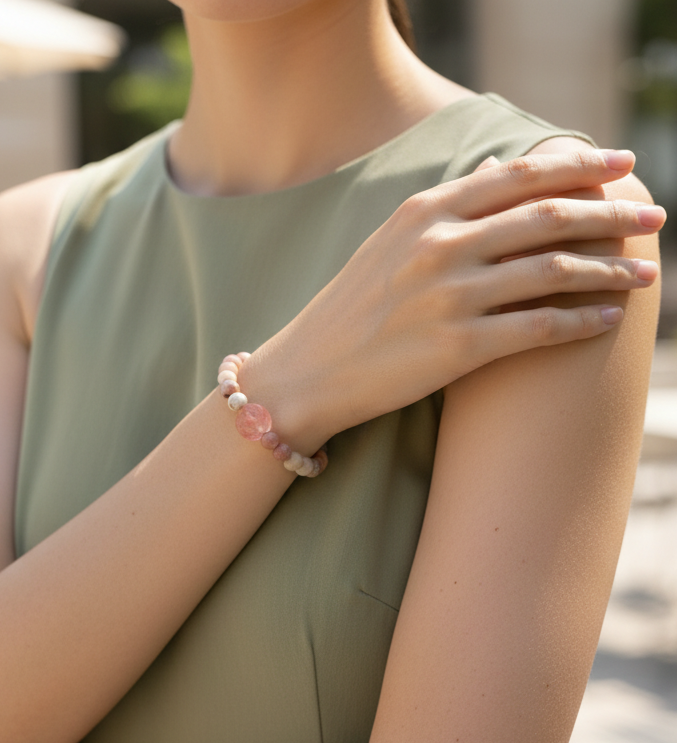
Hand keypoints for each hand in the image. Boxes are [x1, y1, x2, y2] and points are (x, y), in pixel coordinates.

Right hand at [244, 148, 663, 445]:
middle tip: (654, 217)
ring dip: (610, 270)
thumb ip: (444, 205)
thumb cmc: (348, 309)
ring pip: (554, 270)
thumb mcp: (387, 241)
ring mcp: (450, 296)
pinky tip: (608, 318)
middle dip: (612, 213)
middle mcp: (440, 245)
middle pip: (549, 216)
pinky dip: (582, 320)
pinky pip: (540, 327)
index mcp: (423, 212)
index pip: (518, 175)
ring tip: (645, 274)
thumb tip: (495, 166)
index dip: (580, 166)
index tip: (621, 163)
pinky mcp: (458, 348)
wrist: (307, 373)